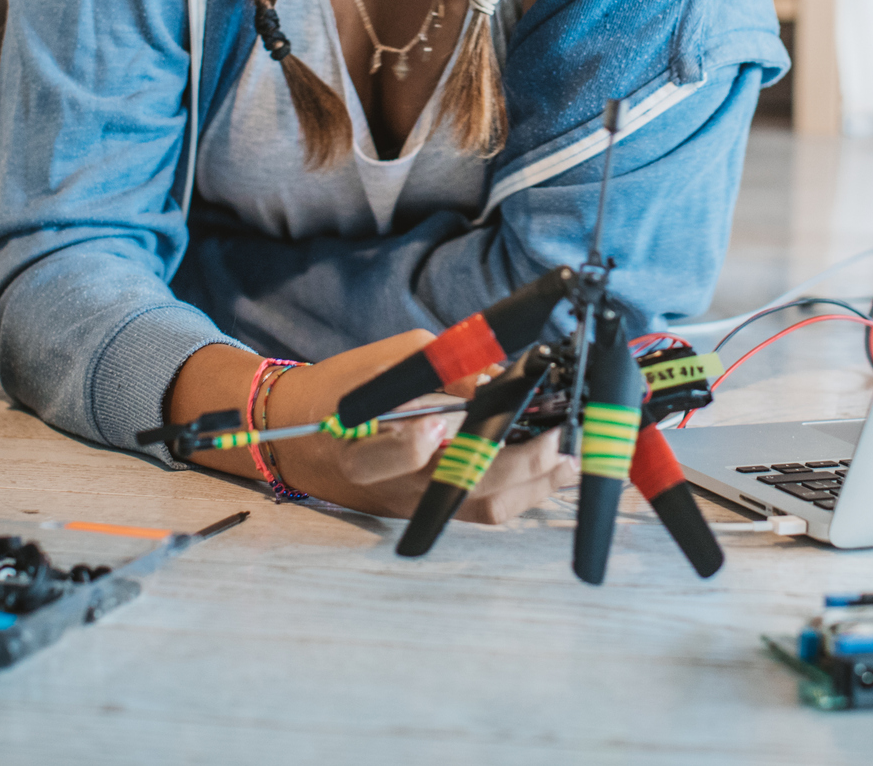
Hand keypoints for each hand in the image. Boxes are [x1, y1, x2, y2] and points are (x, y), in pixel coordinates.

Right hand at [170, 332, 574, 521]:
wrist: (303, 437)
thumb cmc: (344, 389)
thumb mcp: (382, 361)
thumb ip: (438, 365)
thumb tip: (497, 375)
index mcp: (358, 448)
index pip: (383, 458)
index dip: (411, 446)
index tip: (439, 422)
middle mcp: (389, 487)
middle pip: (452, 489)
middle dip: (509, 463)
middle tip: (552, 435)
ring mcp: (415, 505)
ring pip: (480, 509)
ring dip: (532, 483)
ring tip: (569, 455)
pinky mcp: (433, 509)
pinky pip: (486, 511)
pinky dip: (526, 491)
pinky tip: (556, 469)